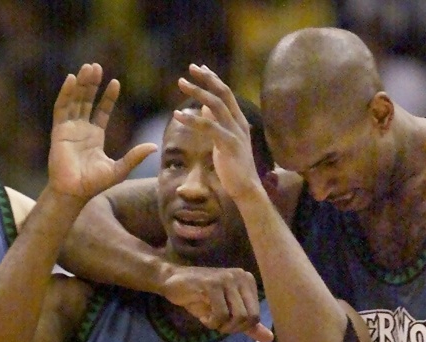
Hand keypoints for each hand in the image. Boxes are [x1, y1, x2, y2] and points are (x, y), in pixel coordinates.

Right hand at [49, 63, 156, 200]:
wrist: (76, 192)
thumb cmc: (95, 184)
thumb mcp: (120, 168)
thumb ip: (135, 156)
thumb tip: (154, 147)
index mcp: (95, 136)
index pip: (101, 111)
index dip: (108, 97)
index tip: (115, 82)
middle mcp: (81, 130)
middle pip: (86, 100)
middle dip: (92, 84)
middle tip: (97, 66)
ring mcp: (69, 129)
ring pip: (75, 100)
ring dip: (81, 84)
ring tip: (89, 67)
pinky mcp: (59, 131)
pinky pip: (61, 108)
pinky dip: (66, 93)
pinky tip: (72, 79)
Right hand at [159, 261, 272, 341]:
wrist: (171, 281)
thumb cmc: (200, 297)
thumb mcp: (228, 313)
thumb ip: (248, 325)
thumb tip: (270, 339)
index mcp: (248, 281)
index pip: (256, 316)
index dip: (240, 327)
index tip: (225, 323)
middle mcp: (242, 276)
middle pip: (250, 317)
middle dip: (232, 328)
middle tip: (217, 324)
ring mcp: (228, 278)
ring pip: (238, 316)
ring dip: (222, 326)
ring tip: (210, 320)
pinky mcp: (213, 284)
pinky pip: (221, 314)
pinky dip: (212, 322)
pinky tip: (203, 316)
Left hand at [173, 64, 263, 201]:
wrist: (247, 189)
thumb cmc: (235, 168)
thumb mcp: (224, 141)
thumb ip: (216, 123)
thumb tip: (204, 108)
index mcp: (240, 122)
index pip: (227, 93)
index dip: (213, 79)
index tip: (200, 68)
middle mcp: (240, 124)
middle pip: (223, 93)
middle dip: (207, 78)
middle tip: (190, 68)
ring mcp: (236, 133)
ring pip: (216, 105)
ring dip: (198, 92)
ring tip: (181, 83)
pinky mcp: (229, 145)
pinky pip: (209, 127)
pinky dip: (192, 119)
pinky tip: (177, 115)